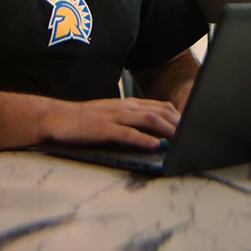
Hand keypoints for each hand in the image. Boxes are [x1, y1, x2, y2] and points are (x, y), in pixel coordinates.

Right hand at [43, 97, 180, 149]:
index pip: (158, 105)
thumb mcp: (110, 115)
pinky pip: (127, 133)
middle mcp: (123, 107)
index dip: (176, 115)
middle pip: (158, 111)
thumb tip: (149, 131)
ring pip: (147, 119)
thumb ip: (128, 119)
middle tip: (191, 134)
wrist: (58, 117)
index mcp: (126, 104)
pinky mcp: (104, 129)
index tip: (189, 125)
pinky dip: (143, 139)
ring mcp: (114, 117)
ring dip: (166, 129)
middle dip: (177, 122)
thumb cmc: (83, 119)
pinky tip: (154, 146)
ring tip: (180, 139)